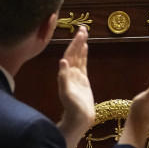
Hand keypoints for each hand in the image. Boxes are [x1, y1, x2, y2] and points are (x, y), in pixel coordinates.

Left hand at [56, 26, 94, 140]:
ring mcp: (76, 76)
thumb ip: (63, 78)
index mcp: (66, 74)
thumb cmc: (73, 108)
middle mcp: (70, 72)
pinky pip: (83, 63)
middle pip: (74, 53)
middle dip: (78, 40)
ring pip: (79, 56)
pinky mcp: (82, 80)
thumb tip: (62, 61)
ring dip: (81, 45)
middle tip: (83, 28)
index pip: (70, 54)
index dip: (74, 44)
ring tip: (84, 33)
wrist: (78, 119)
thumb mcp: (67, 93)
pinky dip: (84, 54)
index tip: (80, 33)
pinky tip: (86, 47)